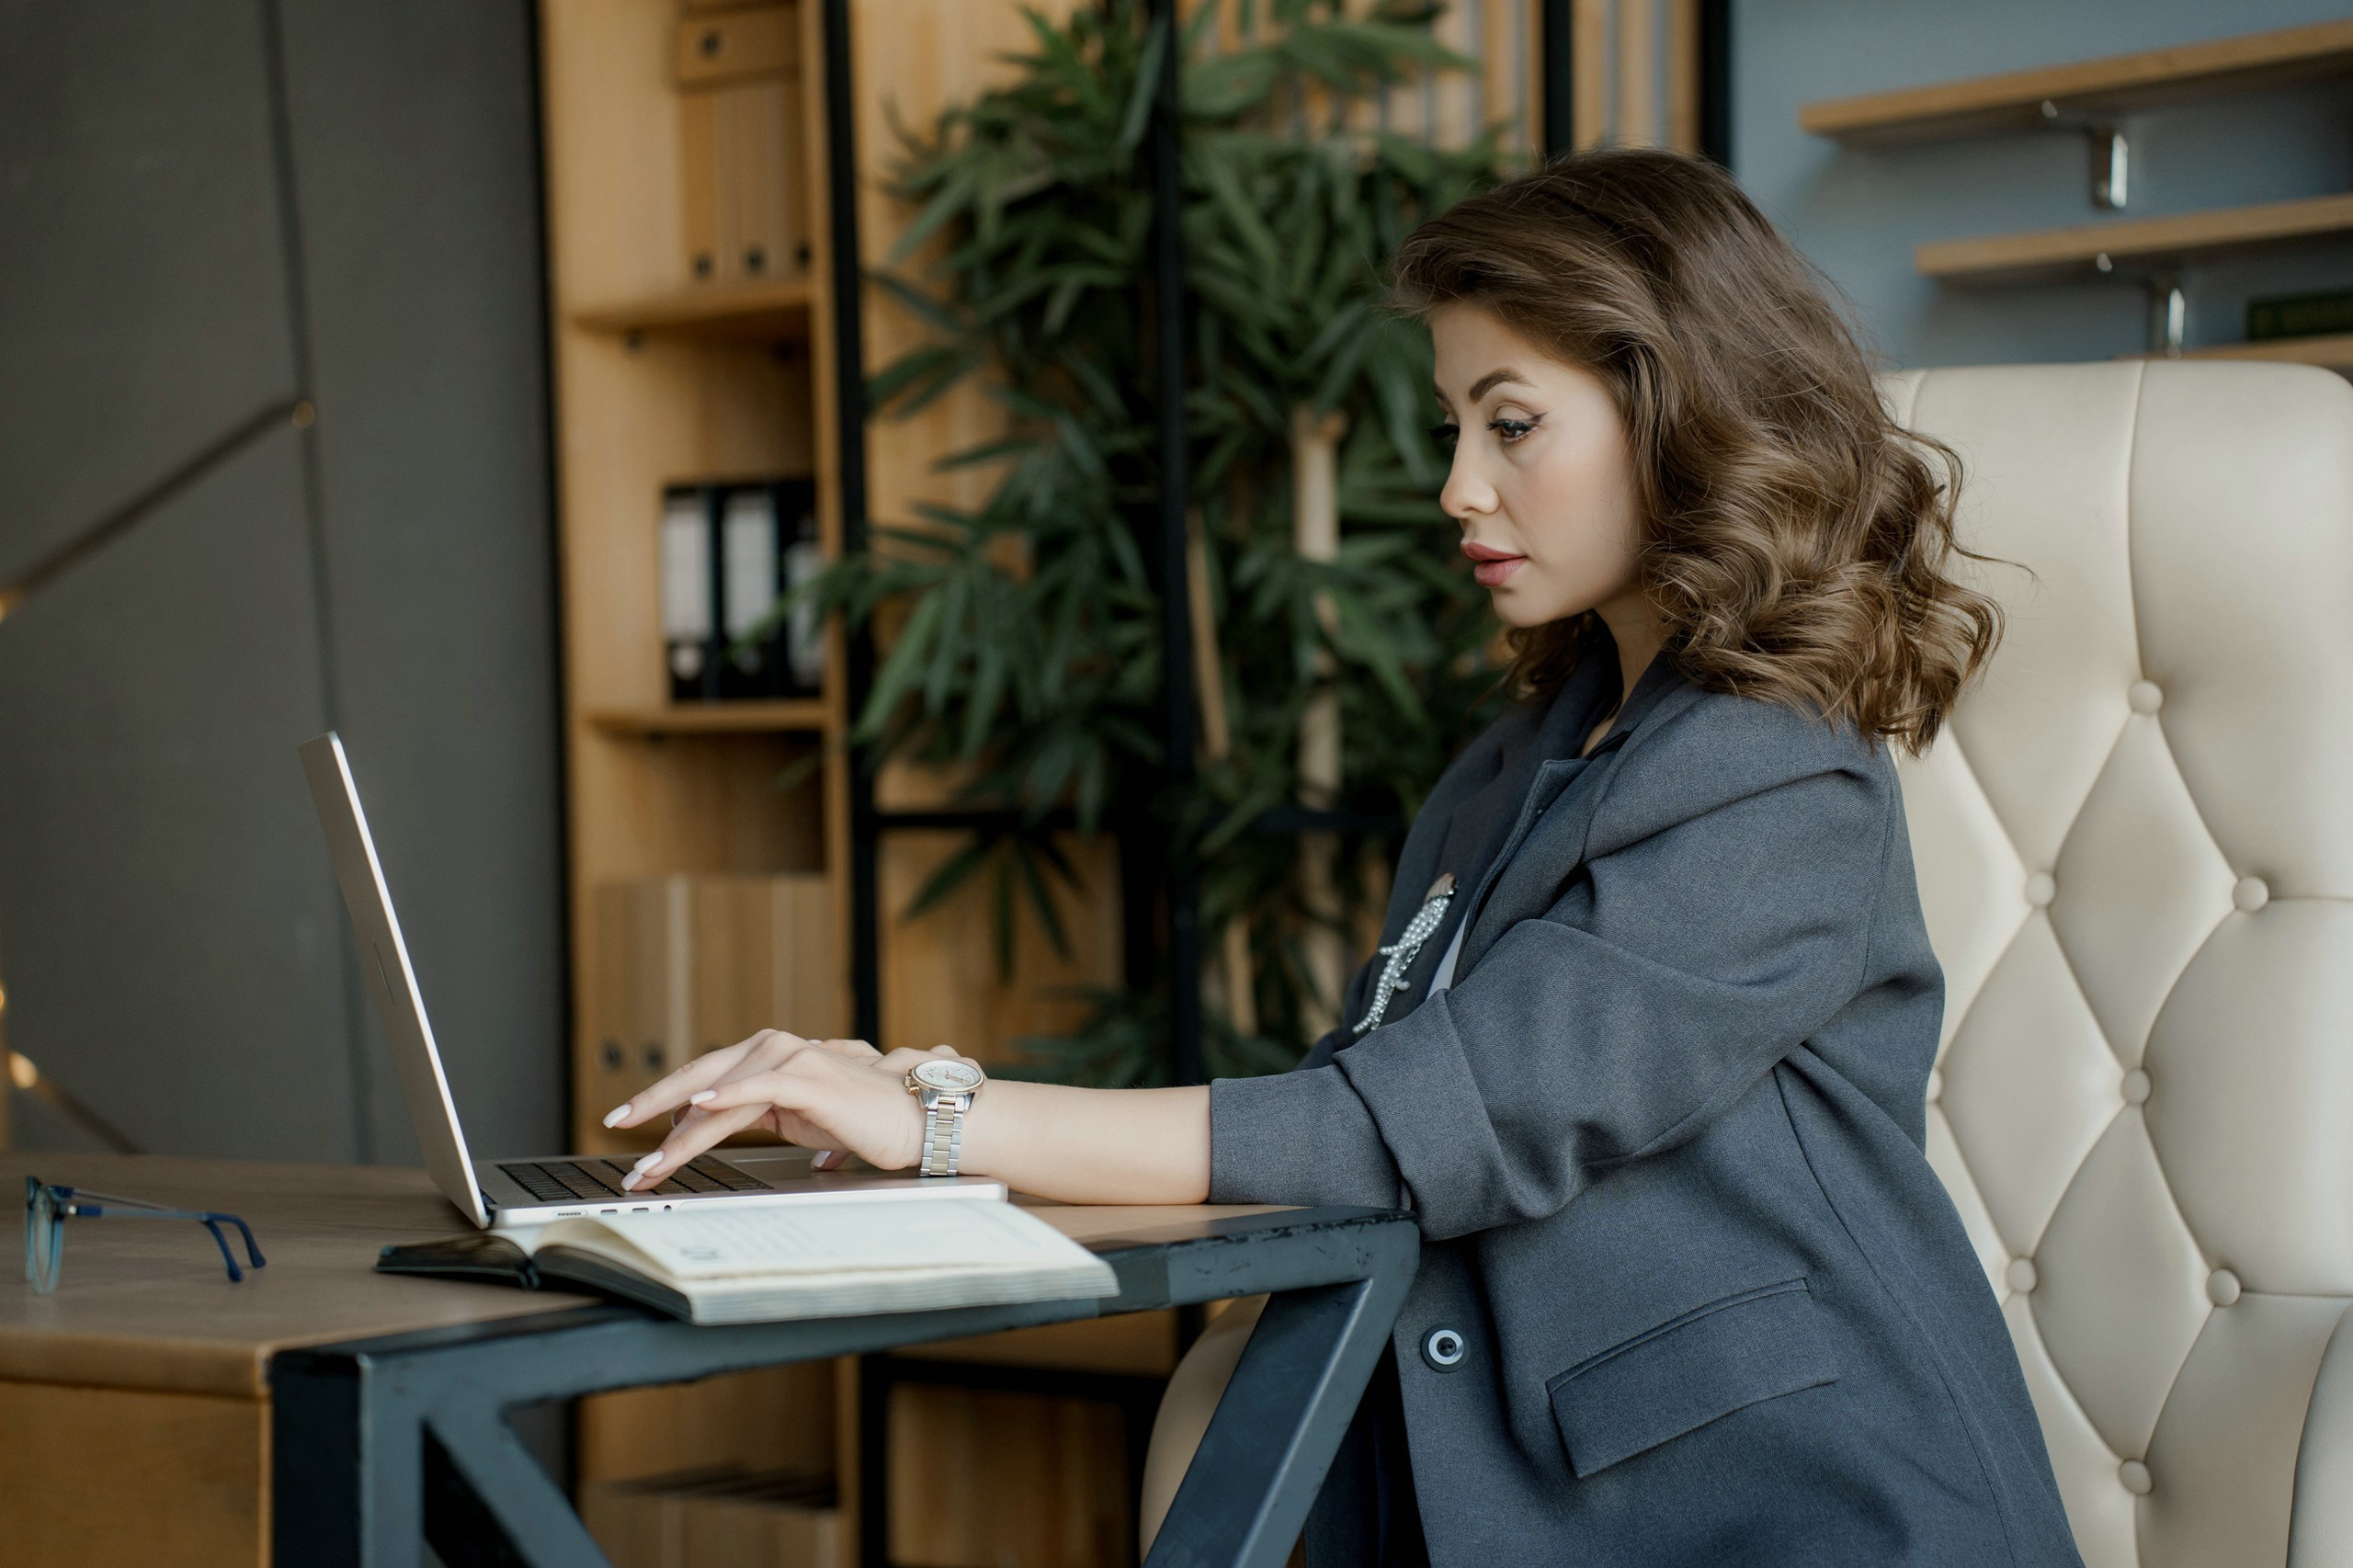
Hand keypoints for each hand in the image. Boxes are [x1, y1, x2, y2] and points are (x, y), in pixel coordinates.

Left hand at [602, 1031, 979, 1190]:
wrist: (915, 1121)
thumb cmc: (865, 1122)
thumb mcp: (797, 1120)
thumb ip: (757, 1113)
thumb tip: (707, 1123)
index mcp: (769, 1059)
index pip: (703, 1078)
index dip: (661, 1099)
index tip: (628, 1123)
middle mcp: (775, 1050)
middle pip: (698, 1074)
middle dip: (652, 1104)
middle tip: (617, 1125)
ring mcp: (792, 1059)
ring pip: (719, 1092)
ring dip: (681, 1132)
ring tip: (654, 1162)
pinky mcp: (809, 1077)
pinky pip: (757, 1087)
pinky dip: (725, 1096)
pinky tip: (698, 1109)